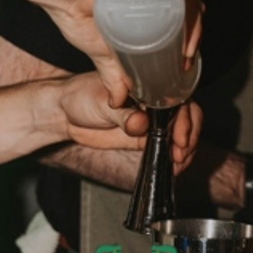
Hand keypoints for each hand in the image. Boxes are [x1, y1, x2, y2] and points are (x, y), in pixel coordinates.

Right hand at [46, 0, 205, 106]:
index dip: (187, 46)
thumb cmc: (76, 12)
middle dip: (192, 40)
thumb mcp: (101, 52)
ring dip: (193, 30)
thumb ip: (113, 75)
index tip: (183, 66)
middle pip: (189, 13)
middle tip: (184, 62)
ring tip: (184, 52)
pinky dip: (188, 11)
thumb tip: (118, 101)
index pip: (180, 24)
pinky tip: (183, 30)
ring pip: (189, 2)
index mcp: (147, 5)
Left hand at [51, 78, 201, 166]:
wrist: (64, 114)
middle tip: (180, 152)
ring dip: (185, 149)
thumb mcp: (101, 103)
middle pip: (187, 114)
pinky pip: (167, 146)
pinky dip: (173, 158)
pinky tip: (174, 168)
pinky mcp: (146, 137)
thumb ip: (122, 115)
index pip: (178, 97)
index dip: (185, 117)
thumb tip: (141, 122)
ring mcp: (153, 119)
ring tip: (178, 163)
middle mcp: (155, 100)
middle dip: (188, 135)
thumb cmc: (80, 97)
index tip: (179, 136)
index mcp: (148, 84)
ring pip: (180, 132)